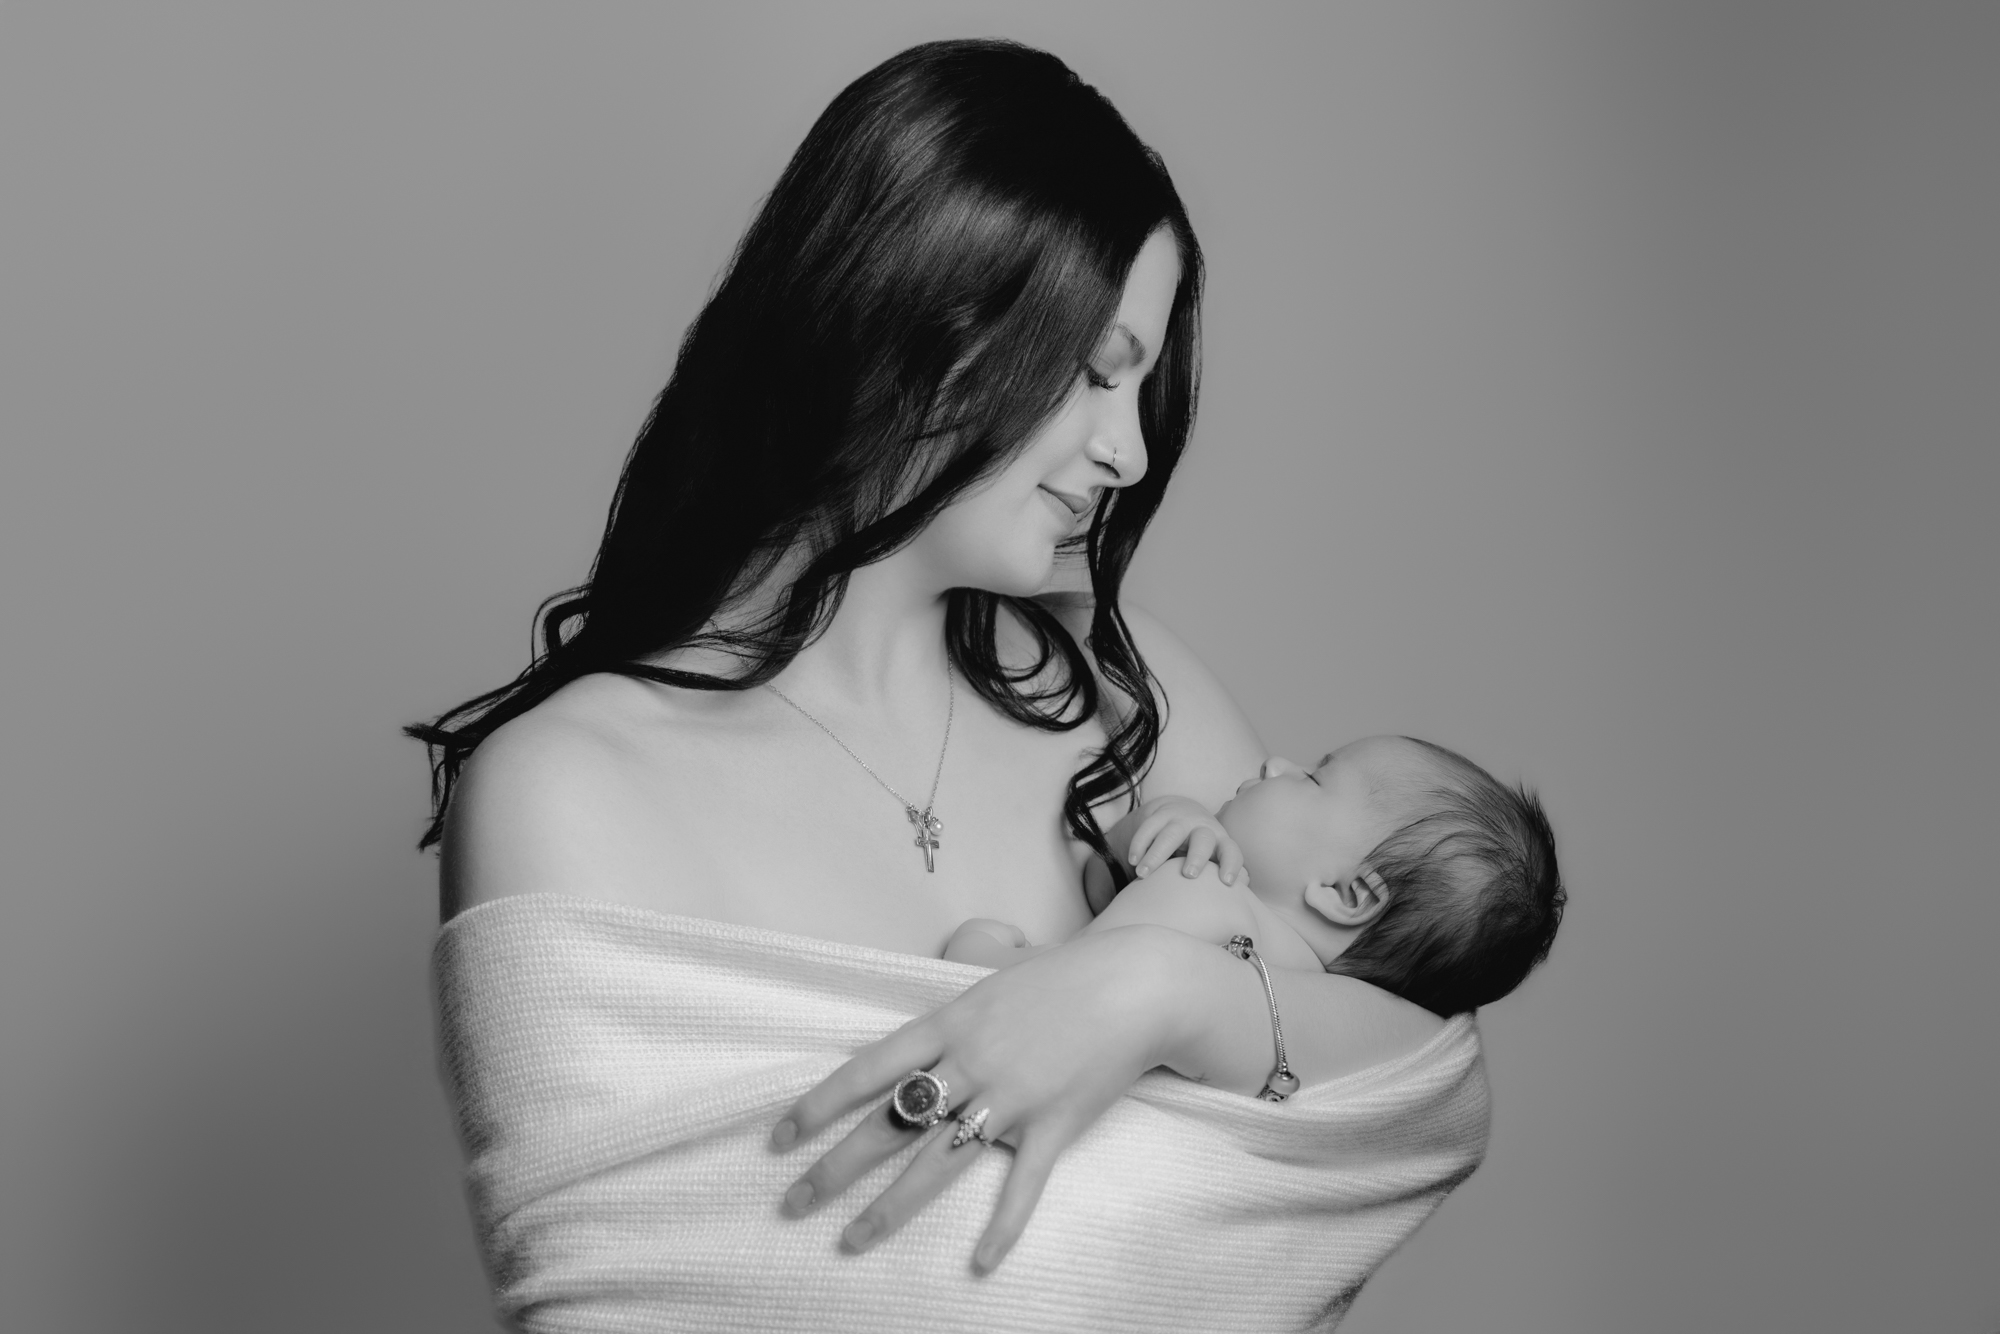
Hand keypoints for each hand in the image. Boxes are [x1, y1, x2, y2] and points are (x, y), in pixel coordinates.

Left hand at [770, 925, 1187, 1272]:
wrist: (1136, 985)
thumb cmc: (1063, 976)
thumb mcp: (992, 974)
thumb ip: (952, 999)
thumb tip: (922, 1025)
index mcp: (948, 1024)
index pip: (867, 1070)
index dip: (818, 1105)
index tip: (779, 1138)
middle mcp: (969, 1064)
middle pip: (888, 1125)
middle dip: (834, 1169)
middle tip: (791, 1205)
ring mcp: (1011, 1099)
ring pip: (937, 1164)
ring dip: (889, 1209)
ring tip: (850, 1242)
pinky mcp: (1053, 1127)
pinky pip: (1022, 1187)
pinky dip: (1002, 1227)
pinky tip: (979, 1264)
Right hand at [1126, 794, 1243, 883]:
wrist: (1182, 811)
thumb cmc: (1201, 848)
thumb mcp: (1214, 857)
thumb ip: (1223, 874)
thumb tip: (1240, 899)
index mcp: (1220, 841)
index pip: (1231, 851)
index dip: (1231, 865)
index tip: (1227, 882)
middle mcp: (1203, 828)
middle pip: (1203, 840)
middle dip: (1197, 857)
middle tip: (1189, 875)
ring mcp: (1180, 819)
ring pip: (1170, 834)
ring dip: (1156, 854)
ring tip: (1143, 874)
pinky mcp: (1160, 814)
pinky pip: (1149, 827)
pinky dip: (1140, 844)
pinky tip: (1133, 860)